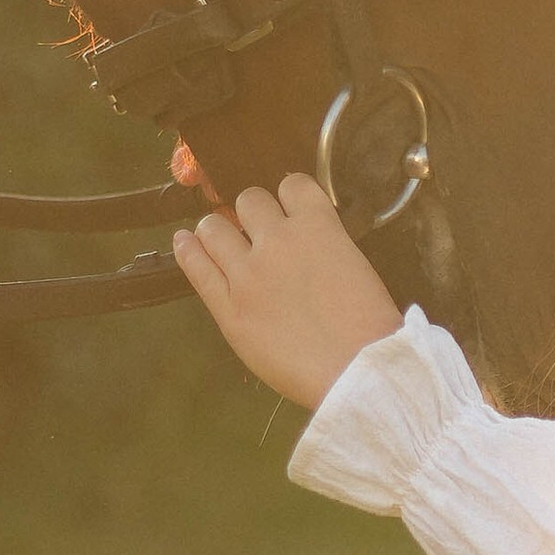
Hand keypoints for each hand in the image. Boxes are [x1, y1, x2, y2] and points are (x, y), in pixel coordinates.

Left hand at [173, 174, 404, 406]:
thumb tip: (311, 247)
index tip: (288, 211)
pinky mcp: (228, 306)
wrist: (357, 370)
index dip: (289, 197)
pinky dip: (188, 249)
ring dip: (218, 229)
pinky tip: (184, 242)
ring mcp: (248, 273)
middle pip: (250, 200)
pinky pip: (197, 266)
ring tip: (220, 240)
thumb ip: (329, 248)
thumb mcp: (359, 268)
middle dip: (254, 214)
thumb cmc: (371, 329)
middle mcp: (278, 240)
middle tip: (258, 234)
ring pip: (215, 227)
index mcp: (318, 227)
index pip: (293, 185)